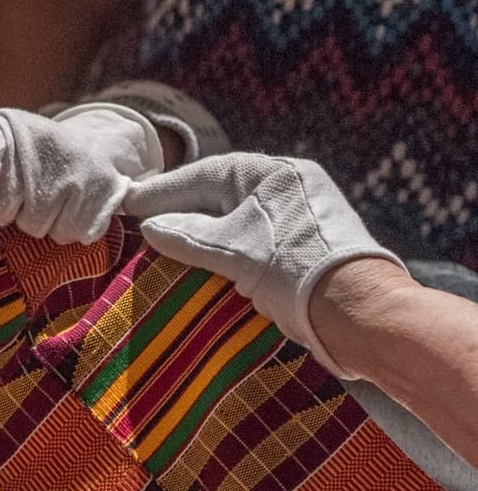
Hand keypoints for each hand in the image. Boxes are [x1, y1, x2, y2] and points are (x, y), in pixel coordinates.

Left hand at [0, 104, 162, 244]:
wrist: (92, 144)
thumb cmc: (24, 157)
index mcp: (4, 130)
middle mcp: (41, 143)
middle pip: (4, 210)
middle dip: (8, 213)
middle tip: (22, 196)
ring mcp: (75, 168)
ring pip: (37, 229)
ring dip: (39, 225)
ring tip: (49, 200)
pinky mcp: (104, 189)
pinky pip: (70, 235)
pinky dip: (68, 230)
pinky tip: (72, 207)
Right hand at [122, 153, 406, 377]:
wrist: (360, 317)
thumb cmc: (295, 271)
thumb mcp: (232, 249)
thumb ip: (185, 235)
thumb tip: (149, 227)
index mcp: (276, 173)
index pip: (205, 174)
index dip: (164, 191)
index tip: (129, 203)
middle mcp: (289, 188)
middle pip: (219, 196)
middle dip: (180, 212)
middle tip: (140, 224)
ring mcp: (298, 219)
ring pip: (234, 220)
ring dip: (200, 234)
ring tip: (163, 246)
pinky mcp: (302, 249)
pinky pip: (249, 240)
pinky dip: (222, 250)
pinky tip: (199, 263)